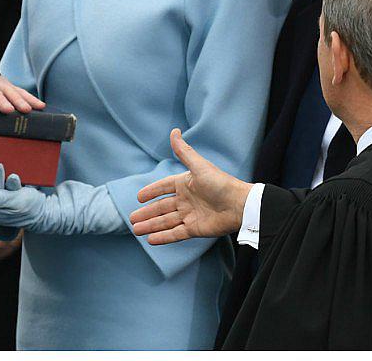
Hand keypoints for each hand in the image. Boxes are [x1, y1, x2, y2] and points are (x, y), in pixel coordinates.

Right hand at [130, 128, 251, 244]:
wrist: (239, 205)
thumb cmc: (220, 183)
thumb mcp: (199, 166)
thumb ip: (184, 151)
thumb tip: (174, 131)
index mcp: (185, 184)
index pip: (164, 188)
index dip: (151, 191)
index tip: (139, 197)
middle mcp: (186, 200)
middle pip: (161, 207)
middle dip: (147, 213)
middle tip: (132, 218)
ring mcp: (190, 215)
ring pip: (165, 221)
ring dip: (151, 225)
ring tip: (136, 230)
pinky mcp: (195, 229)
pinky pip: (175, 233)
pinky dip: (163, 237)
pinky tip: (151, 240)